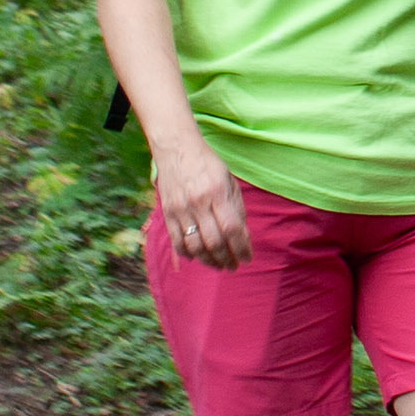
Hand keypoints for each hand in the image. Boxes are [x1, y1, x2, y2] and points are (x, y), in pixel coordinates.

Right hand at [145, 135, 250, 271]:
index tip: (247, 258)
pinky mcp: (167, 213)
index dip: (241, 248)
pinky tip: (198, 257)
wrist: (177, 149)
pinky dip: (188, 254)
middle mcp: (198, 202)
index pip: (232, 229)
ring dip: (209, 261)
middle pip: (214, 242)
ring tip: (218, 265)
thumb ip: (237, 209)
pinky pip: (177, 242)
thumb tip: (243, 237)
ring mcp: (180, 209)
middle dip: (226, 259)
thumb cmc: (208, 165)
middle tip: (233, 266)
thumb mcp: (229, 181)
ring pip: (195, 246)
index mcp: (217, 192)